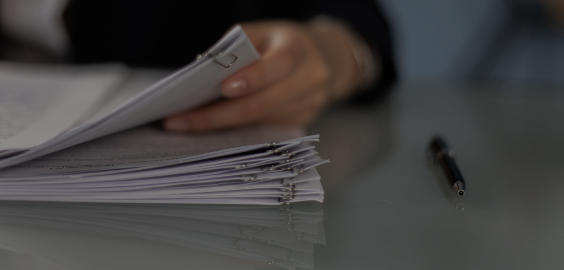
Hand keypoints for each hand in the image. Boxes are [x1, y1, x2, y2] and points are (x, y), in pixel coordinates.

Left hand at [164, 20, 363, 131]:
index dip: (252, 78)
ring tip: (186, 125)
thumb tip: (202, 75)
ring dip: (220, 125)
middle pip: (263, 104)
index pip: (278, 64)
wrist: (324, 59)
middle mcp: (310, 79)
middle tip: (181, 121)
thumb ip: (237, 49)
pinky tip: (211, 127)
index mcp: (299, 49)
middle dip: (218, 115)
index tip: (221, 88)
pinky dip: (235, 129)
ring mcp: (309, 105)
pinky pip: (263, 129)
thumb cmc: (282, 43)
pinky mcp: (301, 122)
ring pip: (259, 121)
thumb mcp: (263, 33)